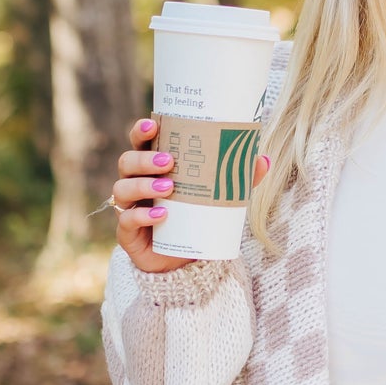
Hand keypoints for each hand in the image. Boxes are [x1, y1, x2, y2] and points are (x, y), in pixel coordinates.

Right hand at [111, 118, 269, 274]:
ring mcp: (128, 208)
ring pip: (122, 188)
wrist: (183, 261)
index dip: (141, 131)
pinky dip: (141, 216)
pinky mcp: (127, 233)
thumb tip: (263, 159)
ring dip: (143, 185)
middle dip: (145, 158)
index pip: (140, 143)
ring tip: (169, 187)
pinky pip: (126, 221)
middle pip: (127, 162)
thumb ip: (237, 178)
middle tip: (169, 161)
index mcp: (152, 167)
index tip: (154, 124)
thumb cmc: (195, 218)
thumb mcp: (217, 196)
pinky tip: (161, 215)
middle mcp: (136, 183)